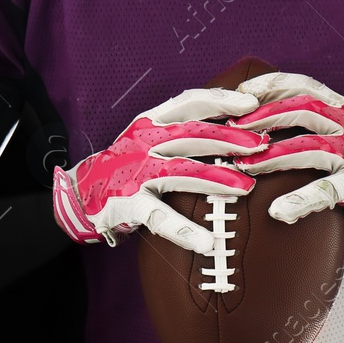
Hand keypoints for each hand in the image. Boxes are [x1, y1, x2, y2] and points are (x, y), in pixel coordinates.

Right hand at [52, 86, 269, 253]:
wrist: (81, 191)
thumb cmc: (129, 162)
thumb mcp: (151, 135)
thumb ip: (185, 129)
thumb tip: (235, 125)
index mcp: (152, 121)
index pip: (190, 102)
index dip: (221, 100)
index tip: (251, 103)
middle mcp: (144, 141)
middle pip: (192, 135)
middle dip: (229, 139)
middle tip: (262, 145)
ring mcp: (136, 172)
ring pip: (182, 172)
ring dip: (217, 179)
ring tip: (247, 188)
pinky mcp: (129, 203)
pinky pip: (160, 217)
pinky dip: (185, 231)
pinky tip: (208, 242)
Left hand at [224, 73, 343, 252]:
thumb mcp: (331, 133)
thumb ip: (301, 122)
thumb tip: (246, 116)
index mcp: (340, 107)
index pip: (303, 85)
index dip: (270, 85)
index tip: (239, 91)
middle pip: (304, 109)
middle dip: (265, 116)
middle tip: (233, 130)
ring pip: (311, 147)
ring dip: (274, 156)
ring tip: (245, 166)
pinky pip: (326, 190)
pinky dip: (301, 200)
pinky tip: (277, 211)